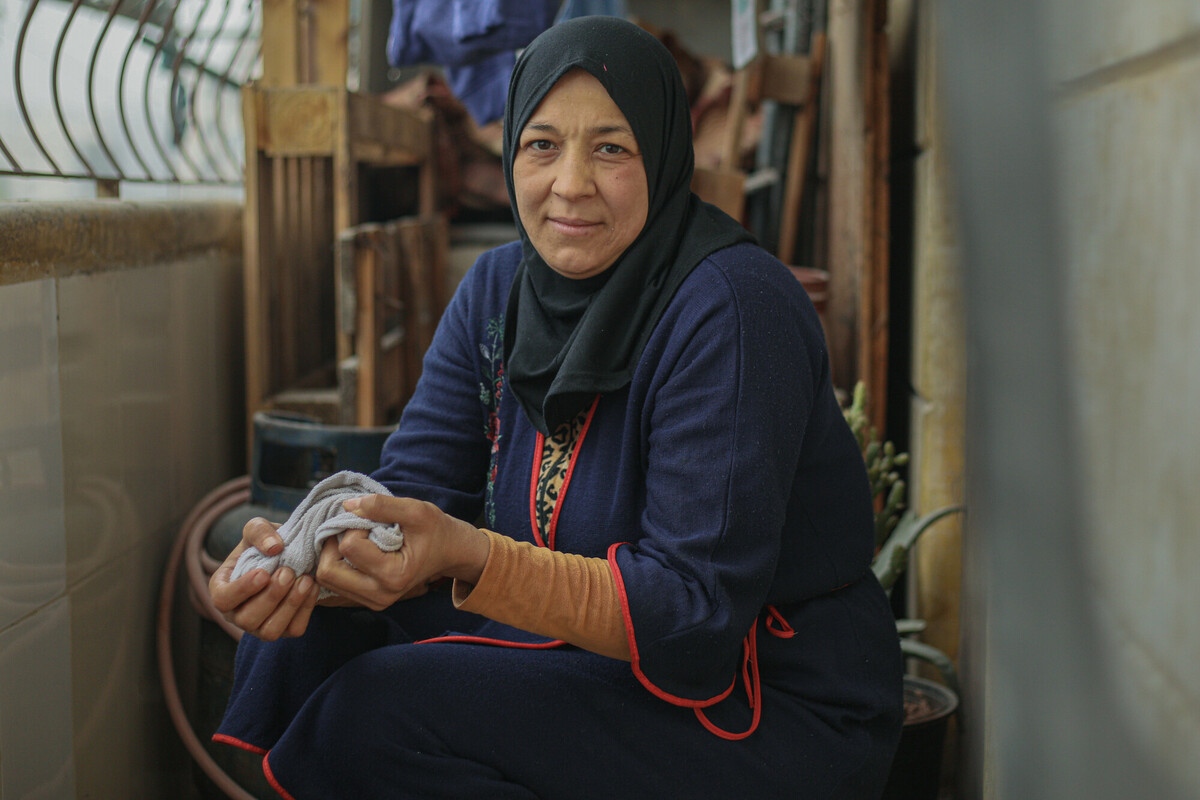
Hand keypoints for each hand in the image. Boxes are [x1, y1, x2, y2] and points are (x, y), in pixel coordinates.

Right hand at [208, 517, 320, 639]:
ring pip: (270, 631)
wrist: (289, 556)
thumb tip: (273, 547)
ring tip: (305, 580)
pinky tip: (312, 587)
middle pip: (247, 619)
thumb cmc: (265, 544)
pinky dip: (305, 609)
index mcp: (222, 590)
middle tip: (288, 572)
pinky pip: (293, 630)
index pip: (223, 600)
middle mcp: (237, 614)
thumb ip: (260, 532)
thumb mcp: (257, 529)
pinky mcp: (284, 630)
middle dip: (271, 596)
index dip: (242, 590)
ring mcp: (259, 626)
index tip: (263, 572)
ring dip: (289, 606)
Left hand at [315, 496, 490, 610]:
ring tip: (356, 539)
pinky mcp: (366, 600)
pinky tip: (355, 551)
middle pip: (328, 571)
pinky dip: (338, 563)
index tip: (373, 521)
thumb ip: (382, 505)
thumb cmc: (436, 530)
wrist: (450, 552)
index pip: (349, 547)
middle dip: (334, 543)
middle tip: (354, 529)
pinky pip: (335, 583)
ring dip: (333, 553)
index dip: (355, 526)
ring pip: (327, 579)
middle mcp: (380, 596)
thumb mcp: (416, 510)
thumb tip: (346, 506)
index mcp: (393, 576)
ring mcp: (373, 602)